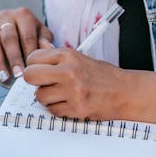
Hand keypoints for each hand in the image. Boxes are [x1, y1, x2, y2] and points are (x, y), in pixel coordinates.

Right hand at [0, 7, 53, 82]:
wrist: (17, 22)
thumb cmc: (32, 31)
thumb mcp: (42, 32)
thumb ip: (45, 41)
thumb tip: (49, 51)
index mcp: (23, 14)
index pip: (27, 35)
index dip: (30, 53)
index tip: (33, 68)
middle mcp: (6, 16)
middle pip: (9, 39)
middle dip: (14, 59)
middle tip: (18, 75)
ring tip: (4, 77)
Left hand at [24, 46, 155, 124]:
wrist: (125, 92)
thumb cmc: (102, 75)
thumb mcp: (79, 57)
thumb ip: (57, 55)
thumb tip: (40, 46)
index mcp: (68, 55)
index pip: (33, 57)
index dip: (34, 65)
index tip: (40, 69)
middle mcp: (69, 71)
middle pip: (30, 75)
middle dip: (33, 81)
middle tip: (43, 82)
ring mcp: (72, 91)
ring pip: (40, 96)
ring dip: (47, 97)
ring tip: (60, 93)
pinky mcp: (76, 109)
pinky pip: (53, 110)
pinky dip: (58, 108)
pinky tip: (69, 102)